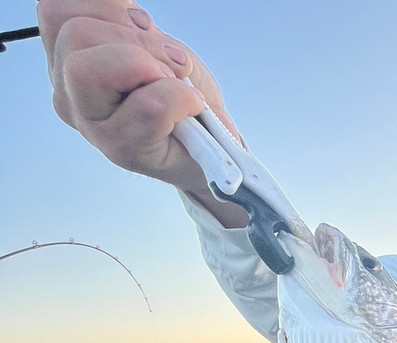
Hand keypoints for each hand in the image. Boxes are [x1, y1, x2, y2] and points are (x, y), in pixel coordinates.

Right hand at [38, 0, 245, 223]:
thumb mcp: (152, 42)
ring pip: (91, 69)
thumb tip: (130, 14)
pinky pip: (149, 106)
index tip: (146, 26)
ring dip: (151, 65)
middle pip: (76, 34)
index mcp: (67, 58)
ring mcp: (90, 124)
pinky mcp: (121, 149)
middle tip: (171, 62)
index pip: (57, 10)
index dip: (108, 7)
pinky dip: (181, 97)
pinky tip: (191, 106)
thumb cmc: (179, 92)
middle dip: (136, 37)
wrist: (212, 145)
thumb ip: (126, 23)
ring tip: (175, 82)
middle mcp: (67, 91)